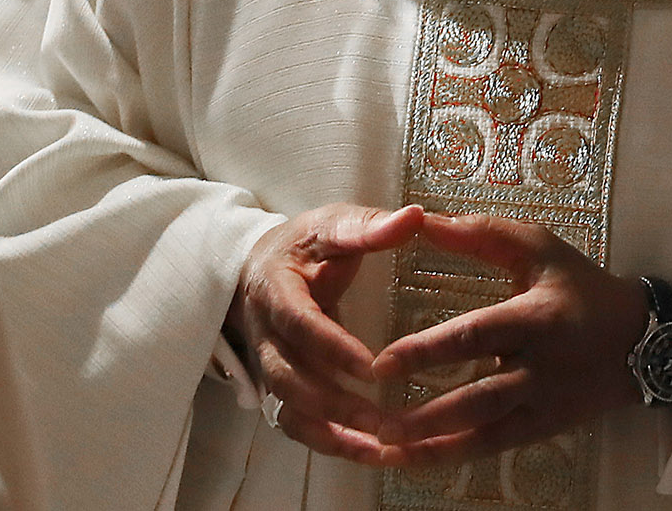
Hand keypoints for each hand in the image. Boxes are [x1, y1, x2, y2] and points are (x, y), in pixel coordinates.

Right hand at [228, 203, 424, 463]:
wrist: (257, 268)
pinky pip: (296, 425)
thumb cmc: (304, 246)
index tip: (370, 366)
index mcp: (276, 290)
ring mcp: (269, 366)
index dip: (331, 347)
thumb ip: (369, 226)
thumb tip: (413, 217)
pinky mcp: (280, 389)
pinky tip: (369, 455)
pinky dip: (329, 444)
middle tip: (380, 418)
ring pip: (290, 409)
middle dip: (333, 403)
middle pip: (289, 378)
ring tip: (379, 448)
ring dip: (332, 433)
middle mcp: (265, 334)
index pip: (299, 324)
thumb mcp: (332, 225)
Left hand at [370, 213, 646, 464]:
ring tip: (385, 449)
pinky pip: (495, 446)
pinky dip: (455, 456)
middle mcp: (538, 367)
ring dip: (434, 444)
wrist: (643, 340)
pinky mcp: (543, 428)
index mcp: (534, 318)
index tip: (382, 363)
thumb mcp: (541, 248)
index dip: (428, 351)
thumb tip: (426, 222)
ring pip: (485, 431)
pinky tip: (417, 460)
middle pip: (478, 395)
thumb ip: (484, 235)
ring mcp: (542, 403)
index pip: (476, 336)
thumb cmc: (582, 287)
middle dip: (427, 412)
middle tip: (376, 419)